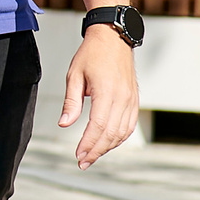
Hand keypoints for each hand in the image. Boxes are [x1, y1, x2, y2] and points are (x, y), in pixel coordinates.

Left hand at [62, 25, 139, 167]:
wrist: (113, 38)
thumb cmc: (91, 54)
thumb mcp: (74, 75)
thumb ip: (71, 102)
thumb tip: (64, 125)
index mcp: (106, 92)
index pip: (98, 126)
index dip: (88, 144)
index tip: (78, 156)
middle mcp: (122, 98)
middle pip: (111, 134)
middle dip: (96, 151)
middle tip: (82, 162)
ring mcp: (131, 100)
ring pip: (122, 133)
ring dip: (108, 147)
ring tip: (92, 155)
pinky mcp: (134, 100)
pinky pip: (129, 125)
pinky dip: (118, 138)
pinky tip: (107, 143)